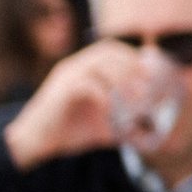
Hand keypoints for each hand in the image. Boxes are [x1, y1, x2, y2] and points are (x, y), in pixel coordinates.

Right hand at [3, 39, 145, 169]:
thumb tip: (154, 131)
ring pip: (97, 64)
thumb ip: (126, 121)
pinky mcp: (59, 92)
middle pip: (106, 51)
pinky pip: (85, 85)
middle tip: (148, 84)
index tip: (152, 72)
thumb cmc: (71, 130)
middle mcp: (74, 67)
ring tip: (136, 98)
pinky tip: (113, 110)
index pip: (110, 49)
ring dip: (121, 79)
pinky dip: (104, 96)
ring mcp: (65, 77)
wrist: (38, 143)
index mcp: (83, 68)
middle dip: (131, 65)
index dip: (133, 56)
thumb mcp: (104, 124)